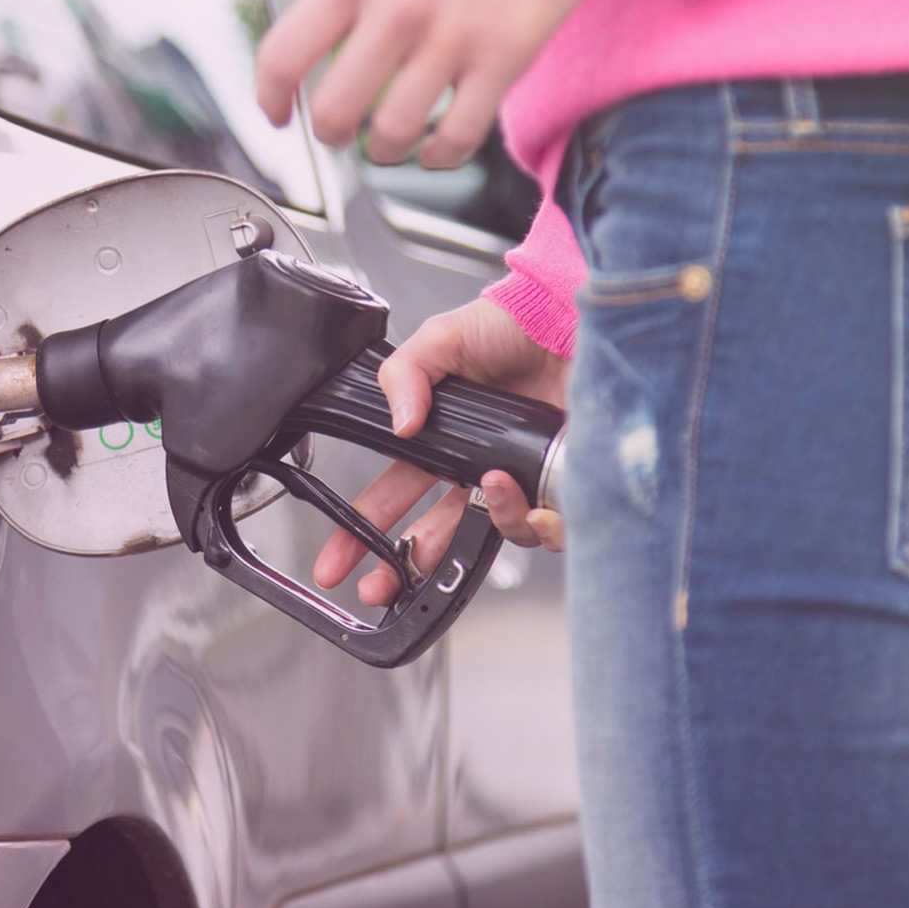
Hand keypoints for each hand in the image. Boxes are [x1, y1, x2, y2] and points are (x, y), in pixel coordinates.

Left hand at [256, 0, 632, 167]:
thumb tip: (333, 22)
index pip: (284, 52)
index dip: (270, 98)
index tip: (278, 115)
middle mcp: (398, 5)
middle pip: (334, 111)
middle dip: (332, 136)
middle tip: (344, 135)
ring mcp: (451, 35)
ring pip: (391, 136)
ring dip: (386, 153)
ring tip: (394, 144)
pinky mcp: (503, 58)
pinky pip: (456, 138)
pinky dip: (439, 156)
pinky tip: (438, 146)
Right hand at [314, 299, 570, 607]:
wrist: (571, 319)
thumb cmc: (510, 324)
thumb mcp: (442, 337)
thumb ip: (406, 374)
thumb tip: (399, 425)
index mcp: (440, 441)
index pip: (393, 496)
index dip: (363, 533)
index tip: (337, 564)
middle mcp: (477, 468)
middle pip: (436, 535)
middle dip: (404, 569)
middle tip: (380, 588)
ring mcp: (519, 481)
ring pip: (496, 534)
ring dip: (491, 521)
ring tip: (492, 486)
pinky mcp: (559, 485)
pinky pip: (546, 528)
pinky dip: (538, 521)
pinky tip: (532, 493)